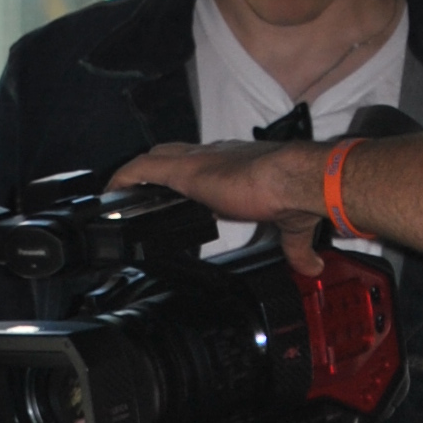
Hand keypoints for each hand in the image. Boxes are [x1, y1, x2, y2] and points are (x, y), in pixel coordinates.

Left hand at [114, 140, 336, 273]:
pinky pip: (141, 168)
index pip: (205, 164)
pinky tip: (111, 192)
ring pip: (155, 158)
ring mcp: (198, 160)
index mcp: (238, 164)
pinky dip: (124, 178)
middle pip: (174, 154)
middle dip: (158, 172)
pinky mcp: (185, 170)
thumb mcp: (292, 225)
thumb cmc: (296, 194)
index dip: (191, 178)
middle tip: (144, 197)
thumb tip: (311, 267)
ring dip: (138, 176)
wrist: (295, 179)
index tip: (181, 197)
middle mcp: (215, 155)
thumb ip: (296, 245)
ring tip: (122, 198)